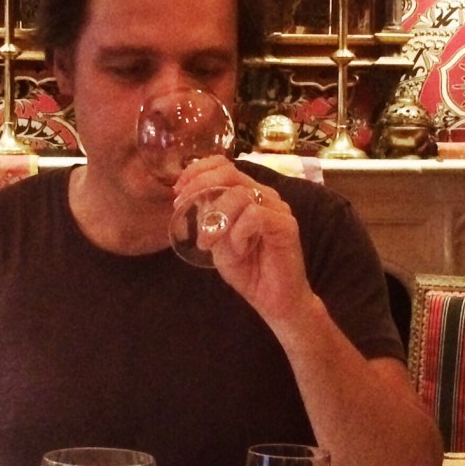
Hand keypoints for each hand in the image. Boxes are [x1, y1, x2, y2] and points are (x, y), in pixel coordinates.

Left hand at [173, 157, 312, 323]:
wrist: (274, 300)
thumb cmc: (248, 270)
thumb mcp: (218, 242)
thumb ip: (208, 220)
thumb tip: (190, 200)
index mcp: (250, 194)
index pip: (224, 166)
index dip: (198, 171)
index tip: (178, 190)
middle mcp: (265, 195)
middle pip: (230, 173)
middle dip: (200, 186)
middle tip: (182, 206)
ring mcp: (278, 208)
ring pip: (240, 195)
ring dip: (218, 219)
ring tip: (211, 243)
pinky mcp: (286, 225)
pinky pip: (254, 215)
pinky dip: (238, 233)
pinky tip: (240, 250)